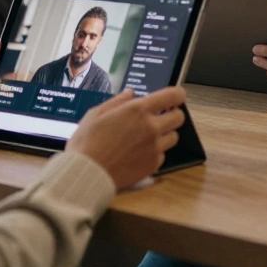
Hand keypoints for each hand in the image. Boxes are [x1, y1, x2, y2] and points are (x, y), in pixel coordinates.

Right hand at [68, 86, 187, 190]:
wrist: (86, 174)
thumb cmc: (86, 142)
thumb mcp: (96, 114)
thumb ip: (117, 101)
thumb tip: (131, 93)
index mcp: (138, 110)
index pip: (173, 96)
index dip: (178, 94)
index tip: (175, 97)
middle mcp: (151, 127)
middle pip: (179, 117)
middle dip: (172, 114)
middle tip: (160, 117)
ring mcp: (154, 147)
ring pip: (174, 136)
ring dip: (165, 133)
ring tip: (148, 136)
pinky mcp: (153, 165)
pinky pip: (163, 154)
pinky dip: (156, 152)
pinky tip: (141, 152)